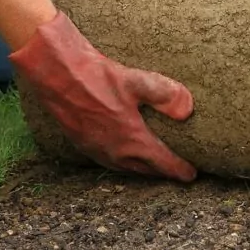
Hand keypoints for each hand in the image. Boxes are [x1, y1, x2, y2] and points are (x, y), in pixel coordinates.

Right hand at [10, 12, 197, 181]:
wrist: (56, 75)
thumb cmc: (96, 77)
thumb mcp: (137, 81)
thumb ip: (166, 95)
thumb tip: (188, 110)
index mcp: (132, 140)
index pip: (162, 163)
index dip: (180, 170)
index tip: (192, 174)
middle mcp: (115, 152)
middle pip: (145, 170)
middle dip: (162, 173)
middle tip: (176, 172)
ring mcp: (97, 150)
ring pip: (125, 168)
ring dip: (142, 169)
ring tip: (153, 166)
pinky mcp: (82, 144)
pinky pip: (108, 161)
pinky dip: (122, 163)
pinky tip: (123, 154)